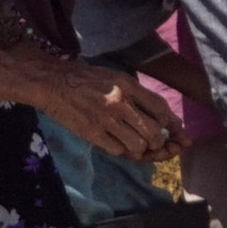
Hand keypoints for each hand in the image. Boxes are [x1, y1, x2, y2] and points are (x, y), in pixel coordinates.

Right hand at [40, 63, 177, 162]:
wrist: (51, 82)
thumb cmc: (84, 79)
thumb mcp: (114, 77)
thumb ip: (136, 93)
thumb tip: (162, 114)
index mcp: (127, 85)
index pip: (160, 108)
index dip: (172, 123)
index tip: (175, 131)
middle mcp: (119, 102)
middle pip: (153, 131)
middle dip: (158, 141)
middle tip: (153, 142)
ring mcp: (105, 119)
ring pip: (138, 145)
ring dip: (140, 148)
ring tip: (134, 144)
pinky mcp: (92, 132)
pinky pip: (118, 150)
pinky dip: (122, 150)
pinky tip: (117, 143)